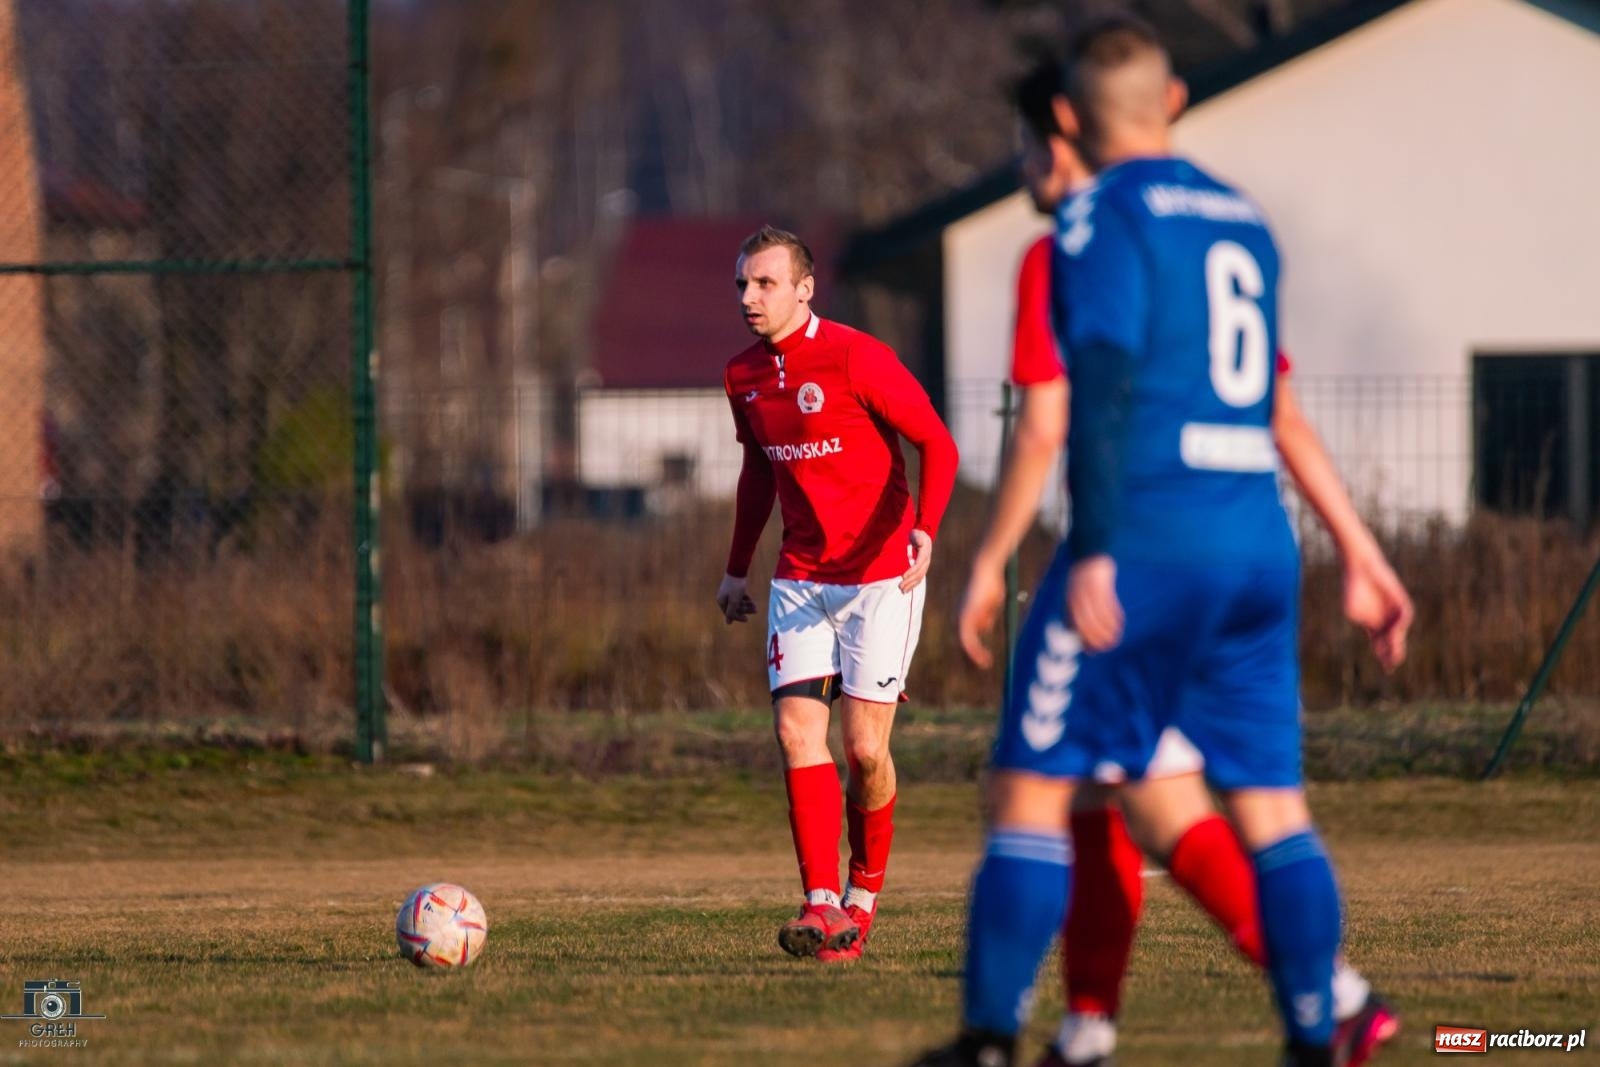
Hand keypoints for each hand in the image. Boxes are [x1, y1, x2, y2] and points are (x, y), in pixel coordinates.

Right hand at [716, 573, 756, 624]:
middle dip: (745, 610)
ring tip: (755, 606)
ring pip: (738, 602)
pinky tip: (752, 601)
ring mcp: (728, 593)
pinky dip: (746, 600)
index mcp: (722, 602)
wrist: (737, 570)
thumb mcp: (734, 601)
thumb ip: (731, 612)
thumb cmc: (735, 587)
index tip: (747, 619)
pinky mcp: (733, 589)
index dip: (739, 617)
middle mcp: (724, 598)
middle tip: (755, 611)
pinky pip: (739, 597)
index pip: (730, 613)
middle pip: (735, 608)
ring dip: (747, 605)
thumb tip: (728, 623)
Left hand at [900, 528, 933, 592]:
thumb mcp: (917, 534)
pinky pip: (919, 579)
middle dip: (909, 581)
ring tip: (902, 590)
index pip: (918, 565)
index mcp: (925, 554)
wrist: (923, 537)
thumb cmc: (917, 535)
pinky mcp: (922, 569)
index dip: (911, 571)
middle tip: (900, 586)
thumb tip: (917, 542)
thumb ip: (917, 537)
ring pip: (919, 578)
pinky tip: (907, 589)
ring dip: (911, 585)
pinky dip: (913, 585)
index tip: (903, 576)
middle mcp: (926, 562)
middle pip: (918, 574)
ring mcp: (925, 566)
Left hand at [958, 557, 1006, 668]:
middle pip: (963, 646)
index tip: (985, 661)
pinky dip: (975, 651)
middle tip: (983, 668)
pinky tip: (984, 659)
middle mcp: (960, 618)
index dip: (974, 652)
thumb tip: (984, 629)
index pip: (966, 639)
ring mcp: (961, 618)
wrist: (986, 569)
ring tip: (986, 665)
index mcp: (966, 616)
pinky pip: (968, 639)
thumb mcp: (990, 603)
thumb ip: (986, 615)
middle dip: (972, 660)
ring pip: (965, 645)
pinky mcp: (966, 617)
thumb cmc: (991, 583)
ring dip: (975, 658)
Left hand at [1067, 555, 1122, 651]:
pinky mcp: (1102, 581)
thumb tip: (1082, 640)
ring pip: (1097, 612)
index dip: (1082, 638)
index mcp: (1070, 599)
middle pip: (1084, 619)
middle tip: (1105, 647)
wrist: (1094, 557)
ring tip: (1114, 638)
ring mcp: (1089, 587)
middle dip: (1094, 635)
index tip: (1092, 651)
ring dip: (1106, 628)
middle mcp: (1077, 594)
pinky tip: (1119, 624)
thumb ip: (1077, 615)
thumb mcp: (1078, 597)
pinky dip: (1113, 615)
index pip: (1073, 622)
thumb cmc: (1087, 583)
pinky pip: (1108, 602)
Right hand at [1342, 547, 1411, 672]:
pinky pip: (1405, 616)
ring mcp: (1395, 612)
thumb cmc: (1353, 590)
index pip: (1380, 645)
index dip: (1383, 656)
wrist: (1360, 569)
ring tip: (1395, 655)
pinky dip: (1400, 626)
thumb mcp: (1353, 611)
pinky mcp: (1401, 601)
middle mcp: (1386, 621)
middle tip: (1392, 666)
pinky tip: (1395, 634)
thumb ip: (1365, 622)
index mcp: (1373, 625)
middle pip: (1392, 641)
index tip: (1387, 669)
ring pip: (1399, 631)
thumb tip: (1374, 630)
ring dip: (1396, 643)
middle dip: (1392, 654)